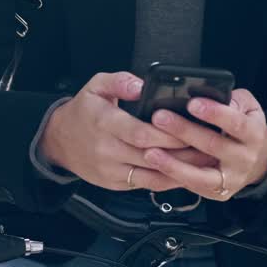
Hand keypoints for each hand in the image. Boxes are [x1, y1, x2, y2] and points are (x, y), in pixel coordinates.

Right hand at [38, 72, 198, 191]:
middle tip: (207, 145)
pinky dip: (167, 180)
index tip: (189, 128)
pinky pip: (146, 185)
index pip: (140, 133)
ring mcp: (111, 171)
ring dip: (180, 171)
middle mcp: (107, 150)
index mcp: (104, 122)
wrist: (59, 141)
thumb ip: (120, 81)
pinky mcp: (115, 184)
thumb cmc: (84, 112)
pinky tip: (185, 172)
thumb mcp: (96, 86)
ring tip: (204, 162)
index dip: (166, 134)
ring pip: (151, 176)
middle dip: (181, 152)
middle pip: (150, 155)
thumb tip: (142, 85)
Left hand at [141, 88, 266, 200]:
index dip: (215, 113)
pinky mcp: (217, 192)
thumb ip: (230, 99)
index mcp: (254, 134)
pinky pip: (192, 186)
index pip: (235, 123)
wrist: (256, 160)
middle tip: (160, 117)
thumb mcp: (246, 106)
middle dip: (184, 131)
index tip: (192, 103)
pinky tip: (155, 165)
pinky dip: (172, 176)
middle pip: (213, 146)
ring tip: (150, 152)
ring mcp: (231, 179)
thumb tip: (204, 95)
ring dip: (174, 163)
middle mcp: (245, 159)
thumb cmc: (243, 124)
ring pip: (201, 174)